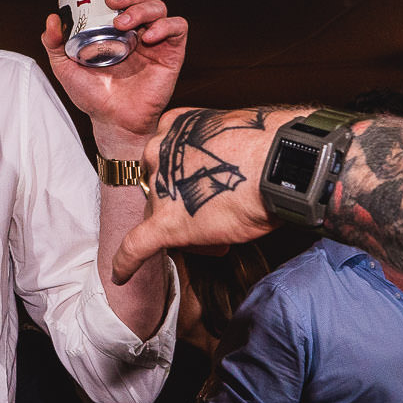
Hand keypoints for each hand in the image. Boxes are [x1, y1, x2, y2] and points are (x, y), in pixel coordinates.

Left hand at [41, 0, 187, 153]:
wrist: (112, 121)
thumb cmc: (92, 95)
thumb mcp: (65, 66)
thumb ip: (54, 43)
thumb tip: (52, 17)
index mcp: (119, 24)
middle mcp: (140, 27)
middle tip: (112, 0)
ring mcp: (157, 39)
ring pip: (159, 6)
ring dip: (142, 8)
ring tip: (123, 24)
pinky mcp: (172, 53)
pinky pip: (177, 27)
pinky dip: (165, 25)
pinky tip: (149, 35)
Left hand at [110, 105, 309, 280]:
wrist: (280, 163)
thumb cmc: (271, 147)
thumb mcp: (236, 134)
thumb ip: (219, 150)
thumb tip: (231, 167)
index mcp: (176, 126)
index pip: (168, 158)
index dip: (186, 178)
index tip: (204, 187)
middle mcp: (160, 152)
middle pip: (161, 188)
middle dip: (185, 204)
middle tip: (219, 213)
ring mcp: (160, 187)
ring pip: (159, 215)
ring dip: (186, 229)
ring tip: (224, 233)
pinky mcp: (162, 225)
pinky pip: (135, 246)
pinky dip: (127, 263)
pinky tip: (121, 276)